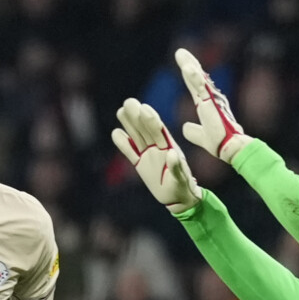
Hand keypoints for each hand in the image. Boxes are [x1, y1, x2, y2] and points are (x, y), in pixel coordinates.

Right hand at [110, 99, 200, 213]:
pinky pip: (130, 152)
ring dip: (129, 124)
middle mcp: (157, 147)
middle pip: (145, 130)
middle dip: (137, 116)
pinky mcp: (140, 164)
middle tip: (129, 102)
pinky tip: (116, 133)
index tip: (144, 108)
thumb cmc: (182, 187)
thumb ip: (175, 166)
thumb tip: (171, 153)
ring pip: (136, 137)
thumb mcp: (181, 178)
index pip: (159, 131)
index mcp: (169, 147)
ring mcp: (148, 155)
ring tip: (121, 110)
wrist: (177, 198)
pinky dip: (123, 144)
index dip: (151, 120)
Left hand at [173, 48, 248, 161]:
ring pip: (199, 80)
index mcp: (207, 105)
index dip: (190, 74)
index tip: (184, 63)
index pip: (196, 86)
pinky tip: (187, 67)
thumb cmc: (220, 143)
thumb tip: (185, 128)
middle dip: (189, 64)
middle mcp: (211, 99)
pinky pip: (201, 88)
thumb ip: (193, 132)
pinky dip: (194, 77)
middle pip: (198, 78)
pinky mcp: (211, 103)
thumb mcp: (201, 137)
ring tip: (181, 55)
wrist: (230, 149)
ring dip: (190, 66)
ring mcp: (212, 100)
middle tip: (180, 52)